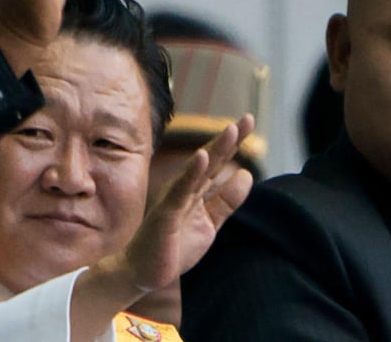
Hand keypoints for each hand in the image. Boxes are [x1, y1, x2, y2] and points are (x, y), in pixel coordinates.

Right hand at [123, 113, 255, 291]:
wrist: (141, 272)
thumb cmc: (173, 246)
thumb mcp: (209, 223)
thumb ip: (226, 201)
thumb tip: (246, 173)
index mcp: (196, 190)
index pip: (218, 161)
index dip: (234, 142)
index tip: (248, 120)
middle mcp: (185, 188)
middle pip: (211, 159)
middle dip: (229, 139)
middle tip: (248, 118)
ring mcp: (175, 198)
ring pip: (198, 169)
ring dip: (215, 149)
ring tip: (230, 130)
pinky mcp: (166, 213)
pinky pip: (180, 190)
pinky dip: (192, 173)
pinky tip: (201, 157)